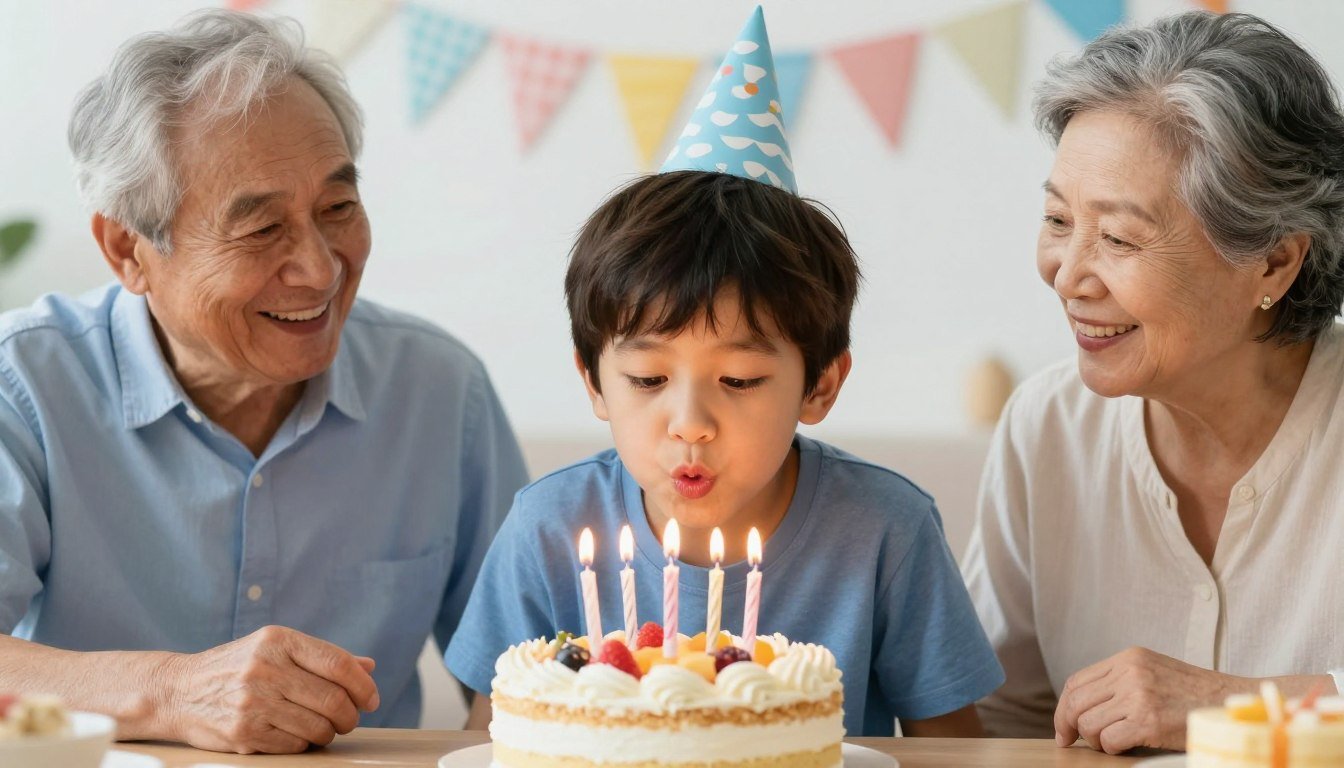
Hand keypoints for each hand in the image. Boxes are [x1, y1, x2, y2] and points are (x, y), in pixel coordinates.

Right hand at [160, 625, 379, 753]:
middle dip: (350, 715)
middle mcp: (265, 668)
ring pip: (318, 727)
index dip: (363, 685)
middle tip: (349, 719)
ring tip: (322, 727)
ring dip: (329, 732)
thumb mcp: (275, 649)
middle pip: (333, 699)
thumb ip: (322, 658)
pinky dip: (304, 743)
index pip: (338, 664)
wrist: (178, 691)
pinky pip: (295, 745)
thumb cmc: (237, 668)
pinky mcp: (243, 733)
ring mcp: (253, 702)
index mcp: (278, 640)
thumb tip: (368, 667)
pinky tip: (295, 734)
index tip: (371, 699)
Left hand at [1054, 647, 1242, 753]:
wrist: (1233, 703)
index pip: (1077, 682)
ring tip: (1110, 742)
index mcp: (1128, 658)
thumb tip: (1083, 707)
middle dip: (1067, 726)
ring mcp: (1139, 696)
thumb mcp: (1154, 672)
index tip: (1064, 726)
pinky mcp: (1149, 721)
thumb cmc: (1194, 694)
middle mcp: (1130, 672)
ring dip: (1094, 740)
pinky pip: (1108, 740)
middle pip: (1076, 702)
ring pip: (1088, 723)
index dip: (1064, 707)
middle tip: (1070, 741)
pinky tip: (1124, 747)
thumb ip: (1121, 680)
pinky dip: (1110, 748)